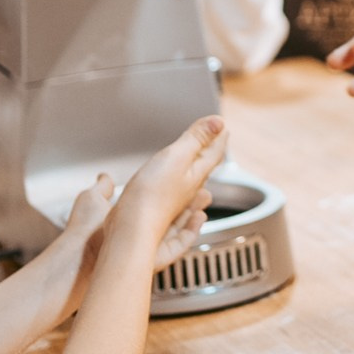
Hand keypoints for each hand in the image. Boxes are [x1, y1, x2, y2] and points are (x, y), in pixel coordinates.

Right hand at [113, 116, 226, 256]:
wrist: (131, 229)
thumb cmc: (152, 196)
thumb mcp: (177, 157)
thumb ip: (197, 139)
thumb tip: (218, 123)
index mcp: (196, 174)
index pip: (213, 151)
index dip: (218, 136)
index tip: (222, 125)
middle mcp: (189, 188)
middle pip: (205, 165)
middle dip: (210, 150)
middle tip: (215, 138)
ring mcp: (174, 199)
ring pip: (192, 177)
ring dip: (197, 163)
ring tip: (200, 155)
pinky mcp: (158, 206)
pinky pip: (176, 188)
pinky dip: (179, 178)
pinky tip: (176, 181)